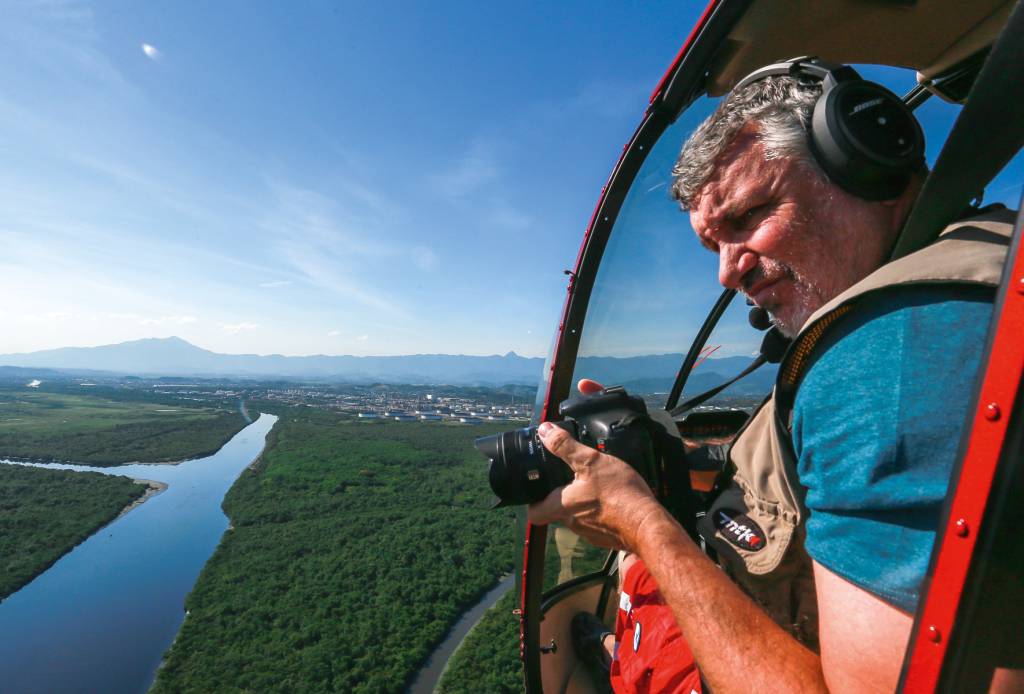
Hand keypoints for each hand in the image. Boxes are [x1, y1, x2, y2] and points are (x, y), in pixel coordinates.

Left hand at [526, 379, 665, 550]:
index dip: (533, 501)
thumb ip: (565, 446)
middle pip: (558, 511)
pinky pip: (599, 522)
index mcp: (562, 507)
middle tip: (573, 476)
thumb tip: (544, 431)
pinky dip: (603, 510)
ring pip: (579, 516)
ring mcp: (591, 533)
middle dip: (564, 495)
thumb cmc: (619, 494)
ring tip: (598, 483)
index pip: (535, 513)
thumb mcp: (590, 461)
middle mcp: (573, 524)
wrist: (648, 525)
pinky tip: (615, 498)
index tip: (539, 487)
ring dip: (585, 501)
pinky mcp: (608, 536)